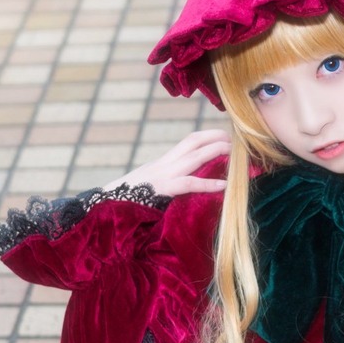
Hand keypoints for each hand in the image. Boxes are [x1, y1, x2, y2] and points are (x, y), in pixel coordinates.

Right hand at [106, 129, 229, 198]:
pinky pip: (188, 183)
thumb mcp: (151, 188)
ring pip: (194, 156)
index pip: (189, 141)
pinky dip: (208, 183)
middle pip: (194, 141)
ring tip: (237, 156)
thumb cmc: (127, 202)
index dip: (209, 136)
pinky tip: (224, 186)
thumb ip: (169, 184)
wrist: (105, 207)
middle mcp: (164, 164)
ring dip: (217, 152)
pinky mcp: (162, 189)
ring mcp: (162, 174)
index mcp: (162, 163)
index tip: (227, 136)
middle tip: (238, 141)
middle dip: (217, 138)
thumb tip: (186, 188)